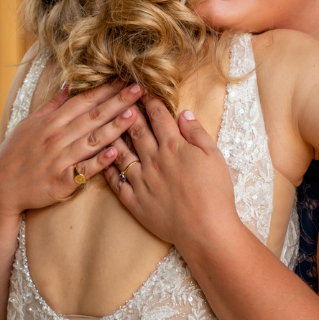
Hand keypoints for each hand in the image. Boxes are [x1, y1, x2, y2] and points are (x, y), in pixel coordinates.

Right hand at [0, 80, 144, 215]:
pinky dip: (100, 161)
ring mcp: (60, 159)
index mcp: (52, 121)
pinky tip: (116, 152)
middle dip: (118, 101)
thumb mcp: (30, 123)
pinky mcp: (62, 181)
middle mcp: (57, 137)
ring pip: (92, 140)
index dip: (106, 88)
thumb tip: (69, 84)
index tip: (125, 77)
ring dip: (114, 126)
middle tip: (140, 88)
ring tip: (134, 114)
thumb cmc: (16, 153)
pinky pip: (84, 170)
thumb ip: (53, 105)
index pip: (84, 100)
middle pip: (93, 116)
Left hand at [102, 96, 239, 252]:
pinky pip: (116, 181)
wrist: (206, 231)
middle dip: (127, 110)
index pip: (158, 116)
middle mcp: (153, 160)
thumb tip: (183, 113)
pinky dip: (108, 168)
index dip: (150, 100)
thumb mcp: (214, 156)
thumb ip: (196, 133)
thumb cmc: (215, 193)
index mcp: (173, 147)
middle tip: (118, 96)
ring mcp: (141, 181)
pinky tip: (103, 159)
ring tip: (105, 122)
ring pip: (121, 152)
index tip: (142, 88)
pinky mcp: (135, 201)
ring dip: (113, 134)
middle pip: (136, 129)